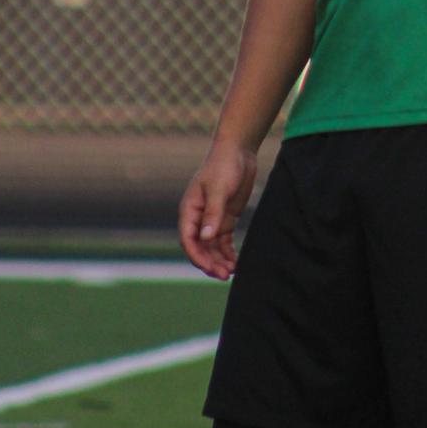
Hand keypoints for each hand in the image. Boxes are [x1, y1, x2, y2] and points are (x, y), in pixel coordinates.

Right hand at [178, 143, 257, 280]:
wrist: (238, 152)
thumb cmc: (224, 166)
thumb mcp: (219, 189)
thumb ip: (213, 213)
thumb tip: (205, 238)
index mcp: (189, 210)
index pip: (188, 240)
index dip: (197, 256)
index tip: (209, 268)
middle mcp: (198, 218)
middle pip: (200, 248)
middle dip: (210, 263)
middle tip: (225, 275)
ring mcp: (212, 219)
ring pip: (212, 248)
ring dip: (219, 261)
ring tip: (232, 272)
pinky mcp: (225, 219)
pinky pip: (223, 242)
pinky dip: (228, 253)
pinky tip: (237, 262)